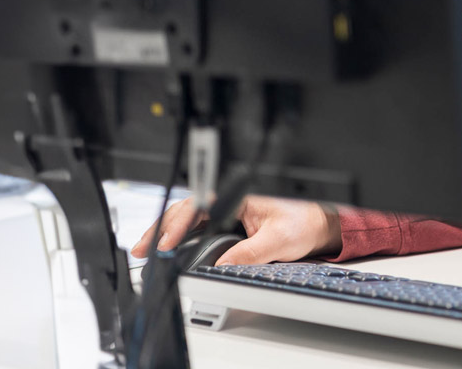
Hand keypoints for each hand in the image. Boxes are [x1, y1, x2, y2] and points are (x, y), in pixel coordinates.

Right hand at [130, 194, 340, 265]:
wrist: (318, 225)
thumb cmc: (304, 221)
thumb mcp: (279, 240)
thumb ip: (250, 253)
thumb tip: (222, 265)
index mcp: (239, 194)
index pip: (199, 206)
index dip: (178, 225)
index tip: (166, 244)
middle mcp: (229, 199)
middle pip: (186, 211)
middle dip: (161, 228)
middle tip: (142, 249)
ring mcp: (226, 210)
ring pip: (188, 219)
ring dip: (166, 233)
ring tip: (147, 250)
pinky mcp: (226, 223)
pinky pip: (197, 227)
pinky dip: (179, 237)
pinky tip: (166, 249)